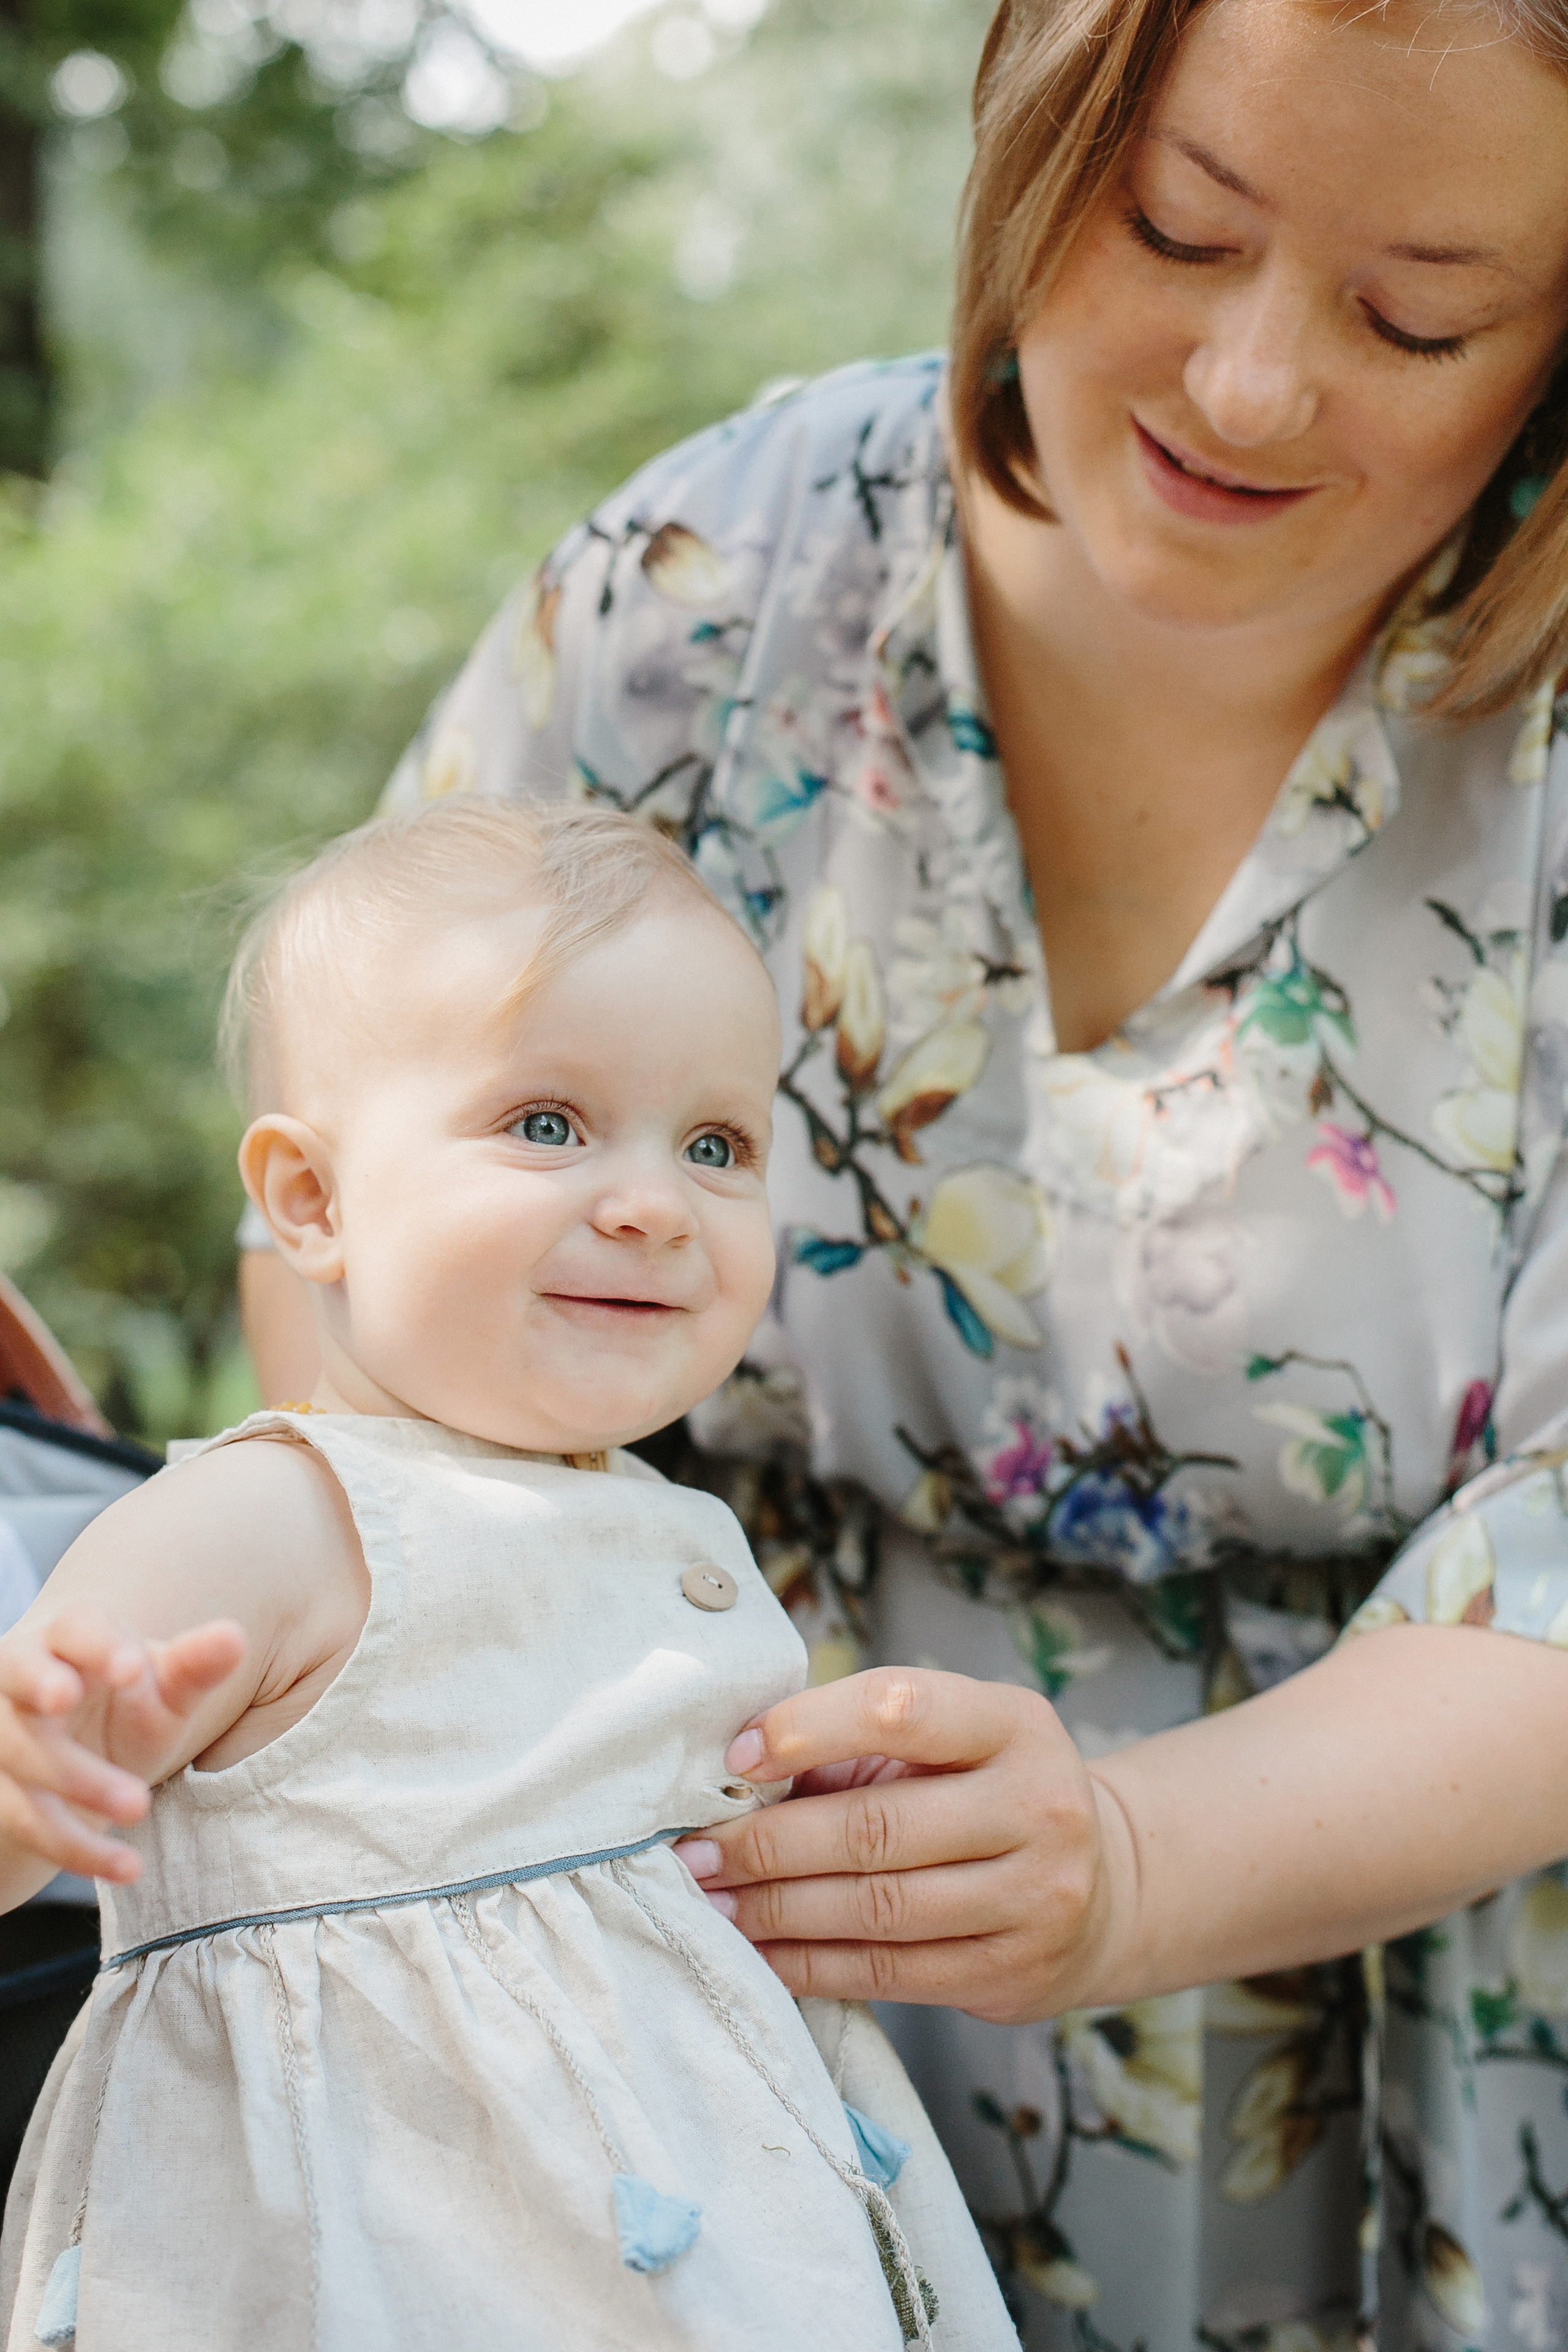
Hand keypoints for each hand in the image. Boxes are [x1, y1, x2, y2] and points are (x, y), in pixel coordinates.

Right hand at [0, 1607, 245, 1882]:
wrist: (81, 1757)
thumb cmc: (128, 1703)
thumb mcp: (164, 1688)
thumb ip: (194, 1666)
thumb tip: (234, 1637)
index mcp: (70, 1640)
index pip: (77, 1627)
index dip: (99, 1643)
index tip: (132, 1666)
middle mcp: (23, 1679)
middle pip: (19, 1675)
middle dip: (38, 1685)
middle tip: (63, 1696)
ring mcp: (5, 1737)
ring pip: (23, 1754)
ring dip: (77, 1782)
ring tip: (139, 1805)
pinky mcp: (3, 1795)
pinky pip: (28, 1821)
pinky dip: (78, 1848)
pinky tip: (129, 1867)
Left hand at [672, 1667, 1129, 2023]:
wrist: (1105, 1887)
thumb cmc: (989, 1793)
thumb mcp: (952, 1743)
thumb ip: (861, 1746)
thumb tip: (737, 1772)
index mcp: (1013, 1723)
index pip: (899, 1708)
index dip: (807, 1728)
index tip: (737, 1756)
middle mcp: (1037, 1806)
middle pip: (875, 1828)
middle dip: (767, 1844)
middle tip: (692, 1853)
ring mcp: (1033, 1897)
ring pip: (874, 1909)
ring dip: (774, 1910)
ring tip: (711, 1904)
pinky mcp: (1010, 1973)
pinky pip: (886, 1973)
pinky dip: (809, 1964)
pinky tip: (760, 1951)